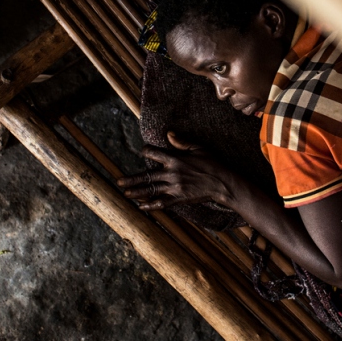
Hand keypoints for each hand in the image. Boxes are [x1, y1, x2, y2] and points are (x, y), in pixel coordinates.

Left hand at [117, 132, 235, 210]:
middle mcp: (172, 173)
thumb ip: (181, 142)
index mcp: (175, 159)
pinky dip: (150, 205)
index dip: (146, 151)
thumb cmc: (212, 164)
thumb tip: (168, 134)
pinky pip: (161, 203)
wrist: (222, 183)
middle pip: (147, 175)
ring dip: (137, 192)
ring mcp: (174, 187)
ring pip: (151, 190)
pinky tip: (141, 206)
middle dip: (132, 179)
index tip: (143, 151)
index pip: (154, 153)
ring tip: (125, 193)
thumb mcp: (199, 148)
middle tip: (119, 181)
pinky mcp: (179, 198)